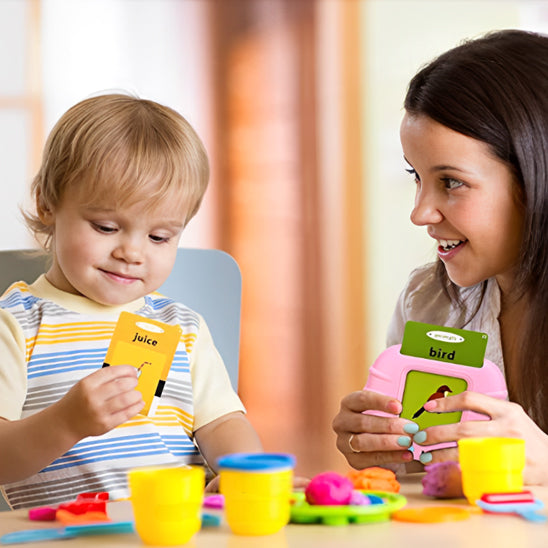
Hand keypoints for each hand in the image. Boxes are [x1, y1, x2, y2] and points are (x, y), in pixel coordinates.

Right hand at [55, 365, 143, 439]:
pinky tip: (138, 404)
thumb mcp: (85, 384)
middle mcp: (93, 397)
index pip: (113, 372)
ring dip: (137, 395)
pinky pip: (126, 414)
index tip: (133, 371)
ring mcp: (99, 412)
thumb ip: (104, 378)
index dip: (127, 370)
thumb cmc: (77, 402)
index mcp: (88, 384)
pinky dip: (136, 407)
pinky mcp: (105, 425)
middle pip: (122, 385)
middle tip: (135, 383)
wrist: (64, 423)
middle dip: (133, 382)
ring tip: (137, 394)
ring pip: (127, 399)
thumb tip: (129, 373)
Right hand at [332, 390, 418, 468]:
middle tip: (410, 428)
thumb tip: (414, 410)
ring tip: (407, 442)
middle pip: (362, 422)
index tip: (400, 407)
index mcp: (349, 403)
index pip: (362, 399)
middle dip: (388, 426)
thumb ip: (395, 410)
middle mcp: (341, 422)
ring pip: (362, 442)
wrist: (374, 442)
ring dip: (387, 442)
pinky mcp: (352, 459)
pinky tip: (406, 455)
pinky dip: (390, 457)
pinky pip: (370, 459)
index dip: (380, 402)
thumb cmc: (381, 421)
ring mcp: (344, 442)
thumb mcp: (383, 410)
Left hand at [414, 391, 547, 484]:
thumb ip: (484, 410)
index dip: (446, 402)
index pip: (470, 400)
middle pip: (464, 430)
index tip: (428, 407)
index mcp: (507, 411)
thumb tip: (444, 405)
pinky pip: (480, 474)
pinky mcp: (512, 475)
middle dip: (436, 434)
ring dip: (442, 456)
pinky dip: (460, 473)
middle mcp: (509, 429)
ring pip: (468, 454)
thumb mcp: (510, 415)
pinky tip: (446, 473)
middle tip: (420, 437)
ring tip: (427, 457)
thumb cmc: (526, 437)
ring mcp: (511, 453)